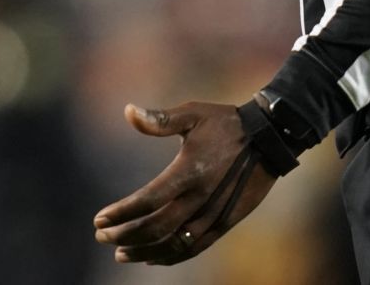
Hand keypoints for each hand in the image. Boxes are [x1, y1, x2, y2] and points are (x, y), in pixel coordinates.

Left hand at [92, 101, 276, 264]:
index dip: (121, 213)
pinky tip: (153, 258)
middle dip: (125, 235)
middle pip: (156, 228)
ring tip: (121, 253)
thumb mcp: (192, 113)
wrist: (270, 139)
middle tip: (102, 236)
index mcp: (188, 171)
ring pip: (174, 244)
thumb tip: (127, 110)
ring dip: (145, 252)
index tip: (99, 219)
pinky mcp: (225, 223)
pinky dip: (172, 256)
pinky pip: (195, 247)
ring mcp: (214, 214)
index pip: (147, 201)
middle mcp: (200, 197)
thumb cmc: (226, 123)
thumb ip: (159, 119)